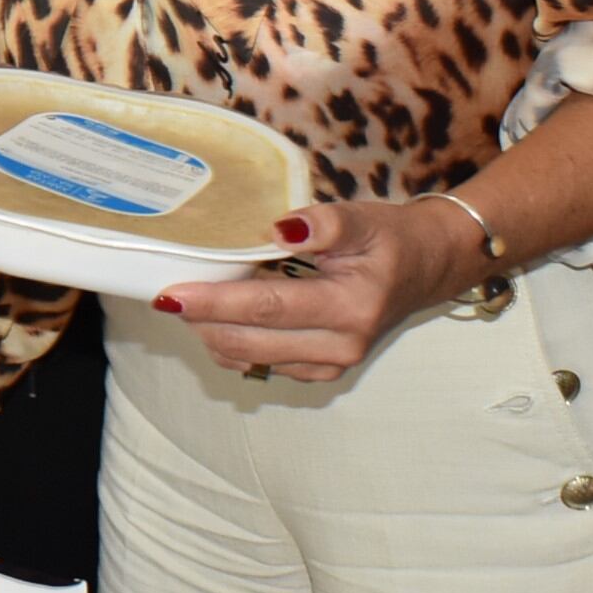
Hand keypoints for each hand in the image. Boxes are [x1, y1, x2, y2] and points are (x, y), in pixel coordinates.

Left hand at [154, 199, 472, 382]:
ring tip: (194, 297)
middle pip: (249, 342)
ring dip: (214, 332)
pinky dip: (234, 341)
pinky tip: (222, 314)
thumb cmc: (389, 239)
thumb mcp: (361, 218)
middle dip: (202, 321)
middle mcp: (339, 348)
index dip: (214, 302)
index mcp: (350, 309)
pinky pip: (261, 364)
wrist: (425, 268)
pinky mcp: (320, 373)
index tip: (170, 293)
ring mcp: (329, 367)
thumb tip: (279, 230)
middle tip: (166, 293)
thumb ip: (322, 224)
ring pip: (249, 359)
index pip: (266, 309)